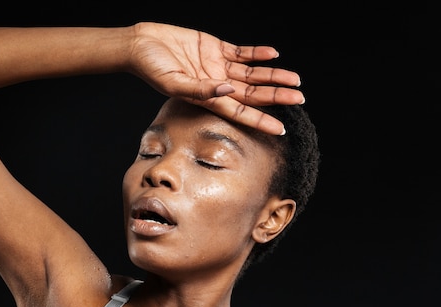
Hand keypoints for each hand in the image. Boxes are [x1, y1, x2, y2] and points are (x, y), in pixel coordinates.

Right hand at [130, 22, 304, 134]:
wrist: (140, 44)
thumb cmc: (151, 67)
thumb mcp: (173, 82)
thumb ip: (199, 89)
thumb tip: (227, 90)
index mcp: (207, 98)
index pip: (240, 113)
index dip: (260, 121)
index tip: (280, 129)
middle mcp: (216, 84)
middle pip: (252, 94)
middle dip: (276, 96)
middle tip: (299, 98)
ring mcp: (217, 66)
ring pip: (252, 74)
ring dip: (273, 76)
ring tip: (294, 79)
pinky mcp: (215, 47)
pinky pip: (242, 52)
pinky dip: (258, 53)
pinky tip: (273, 54)